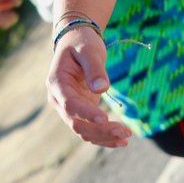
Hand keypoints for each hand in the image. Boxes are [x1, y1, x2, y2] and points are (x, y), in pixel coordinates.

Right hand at [47, 24, 130, 146]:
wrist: (77, 42)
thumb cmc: (81, 42)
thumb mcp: (88, 49)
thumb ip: (94, 68)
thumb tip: (102, 89)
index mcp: (56, 83)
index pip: (70, 104)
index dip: (86, 113)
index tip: (104, 118)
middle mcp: (59, 100)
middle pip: (77, 123)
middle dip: (100, 130)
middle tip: (124, 131)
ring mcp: (69, 108)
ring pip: (84, 131)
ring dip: (105, 136)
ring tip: (127, 135)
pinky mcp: (81, 111)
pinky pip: (91, 130)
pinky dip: (105, 137)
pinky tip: (122, 140)